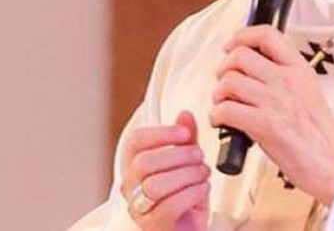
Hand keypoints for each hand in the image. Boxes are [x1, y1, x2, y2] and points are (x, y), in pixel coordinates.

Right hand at [119, 111, 210, 229]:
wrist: (189, 230)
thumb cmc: (185, 200)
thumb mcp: (187, 165)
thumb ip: (185, 141)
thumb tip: (185, 115)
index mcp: (134, 167)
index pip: (135, 142)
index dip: (160, 133)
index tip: (184, 133)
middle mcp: (131, 187)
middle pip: (143, 162)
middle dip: (177, 155)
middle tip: (198, 155)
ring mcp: (140, 209)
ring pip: (156, 184)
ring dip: (187, 174)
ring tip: (202, 174)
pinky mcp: (155, 226)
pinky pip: (170, 205)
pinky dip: (192, 193)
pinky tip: (202, 189)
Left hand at [209, 25, 333, 203]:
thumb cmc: (322, 137)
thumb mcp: (308, 93)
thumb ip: (283, 77)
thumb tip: (251, 70)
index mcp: (299, 70)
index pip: (267, 35)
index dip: (242, 36)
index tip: (231, 45)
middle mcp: (286, 80)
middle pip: (239, 56)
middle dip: (224, 69)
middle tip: (224, 83)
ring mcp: (275, 101)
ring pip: (229, 81)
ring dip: (219, 94)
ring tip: (224, 105)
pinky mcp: (265, 125)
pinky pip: (226, 110)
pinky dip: (217, 117)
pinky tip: (222, 123)